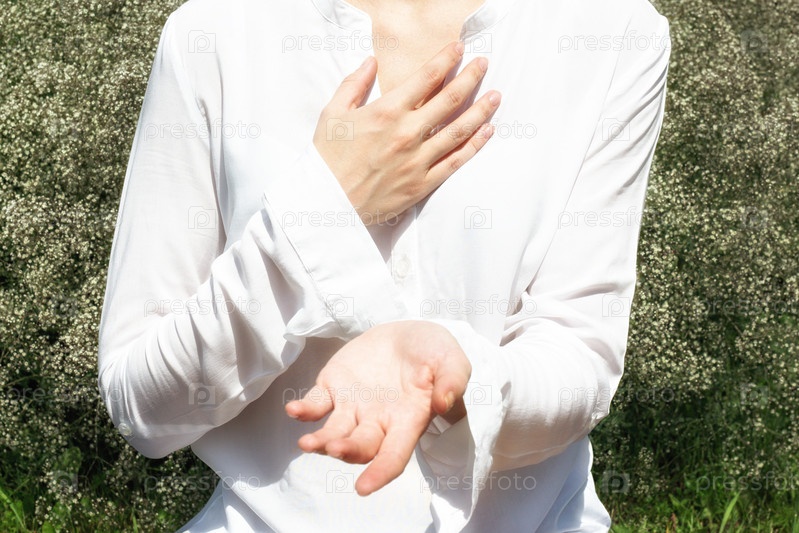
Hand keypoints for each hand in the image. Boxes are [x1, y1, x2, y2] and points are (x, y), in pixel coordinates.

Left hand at [284, 320, 470, 495]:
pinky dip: (304, 410)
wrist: (407, 332)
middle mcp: (378, 421)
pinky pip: (315, 403)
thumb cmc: (433, 352)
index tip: (364, 488)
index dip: (380, 472)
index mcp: (408, 421)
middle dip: (347, 451)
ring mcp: (353, 406)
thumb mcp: (452, 360)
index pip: (394, 456)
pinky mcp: (333, 386)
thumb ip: (453, 380)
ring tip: (307, 443)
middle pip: (360, 447)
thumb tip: (444, 403)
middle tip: (335, 448)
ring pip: (334, 432)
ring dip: (321, 441)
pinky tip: (294, 411)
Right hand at [313, 42, 501, 223]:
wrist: (327, 203)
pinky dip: (474, 146)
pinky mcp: (422, 184)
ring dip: (480, 110)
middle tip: (484, 64)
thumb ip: (354, 84)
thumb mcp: (332, 113)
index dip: (446, 60)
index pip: (426, 78)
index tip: (459, 48)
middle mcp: (407, 133)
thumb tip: (371, 62)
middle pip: (449, 100)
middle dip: (470, 78)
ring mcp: (417, 160)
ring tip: (496, 96)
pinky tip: (487, 132)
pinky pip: (455, 162)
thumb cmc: (327, 158)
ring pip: (458, 131)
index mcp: (386, 112)